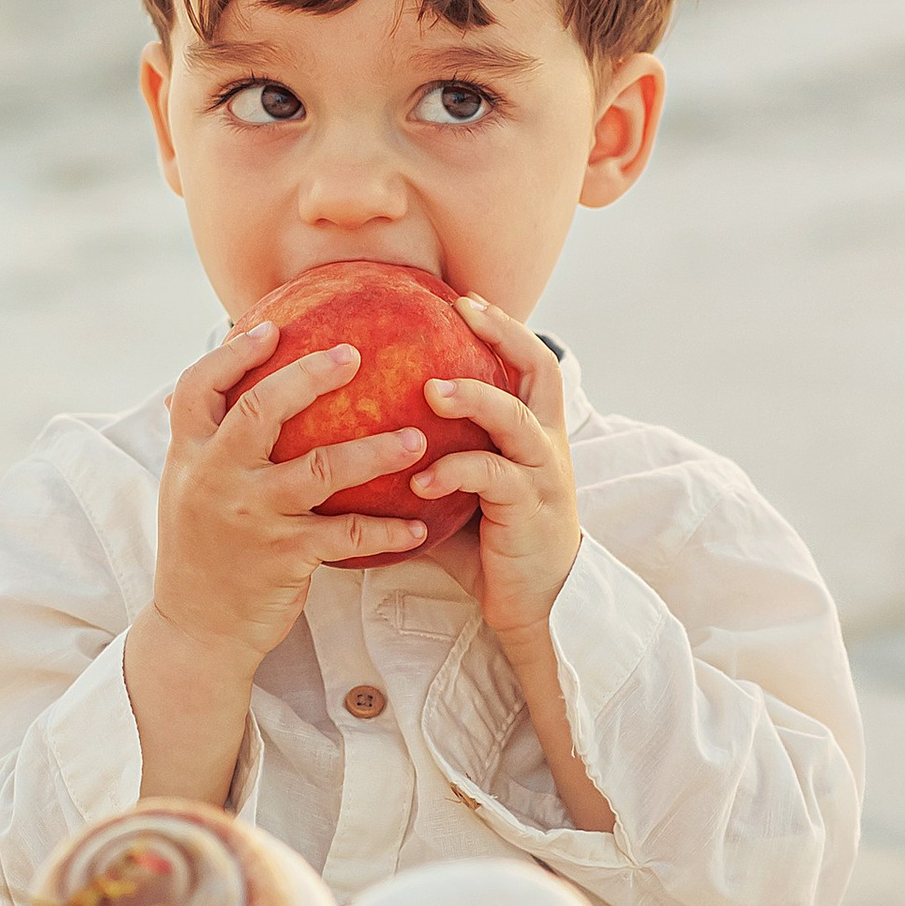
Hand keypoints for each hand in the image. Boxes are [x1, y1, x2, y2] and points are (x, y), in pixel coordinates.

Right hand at [124, 322, 427, 802]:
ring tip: (419, 438)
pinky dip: (386, 529)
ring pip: (319, 468)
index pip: (198, 387)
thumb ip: (213, 445)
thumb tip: (239, 389)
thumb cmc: (205, 553)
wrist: (197, 632)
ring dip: (375, 450)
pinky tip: (419, 526)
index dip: (233, 353)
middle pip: (262, 409)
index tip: (270, 327)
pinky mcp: (284, 557)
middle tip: (355, 354)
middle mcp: (215, 479)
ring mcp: (250, 517)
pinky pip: (346, 535)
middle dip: (310, 375)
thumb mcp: (190, 493)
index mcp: (189, 457)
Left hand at [413, 296, 585, 658]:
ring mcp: (541, 475)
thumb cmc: (492, 549)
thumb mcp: (463, 495)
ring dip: (473, 398)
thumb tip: (359, 442)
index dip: (502, 327)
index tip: (464, 300)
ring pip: (516, 418)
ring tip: (430, 391)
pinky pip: (492, 477)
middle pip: (540, 368)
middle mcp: (546, 445)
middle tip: (464, 310)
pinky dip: (454, 471)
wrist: (539, 605)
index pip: (529, 363)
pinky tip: (420, 481)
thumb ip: (433, 460)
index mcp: (534, 434)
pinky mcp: (528, 509)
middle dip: (504, 333)